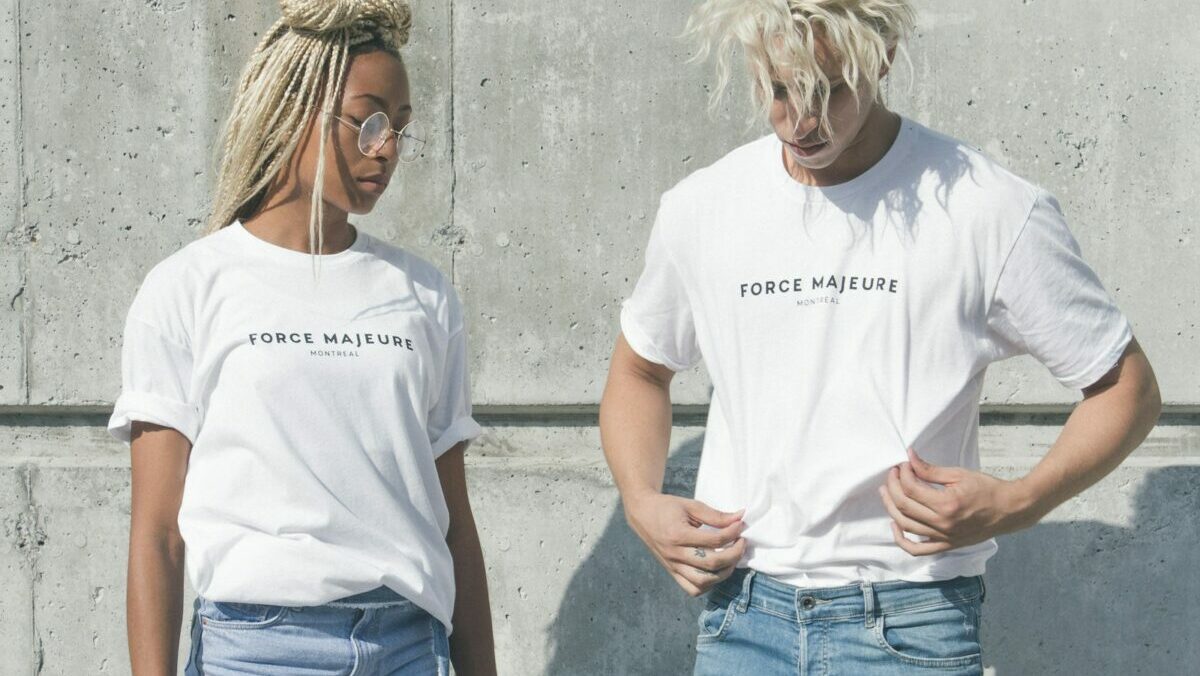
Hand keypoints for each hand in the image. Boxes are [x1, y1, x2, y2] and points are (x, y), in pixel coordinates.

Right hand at [623, 491, 746, 595]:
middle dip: (734, 554)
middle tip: (741, 542)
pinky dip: (708, 584)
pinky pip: (692, 589)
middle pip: (711, 564)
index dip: (732, 533)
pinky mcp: (672, 572)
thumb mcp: (691, 505)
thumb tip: (740, 518)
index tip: (740, 525)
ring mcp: (672, 566)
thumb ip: (716, 515)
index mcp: (678, 535)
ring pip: (703, 582)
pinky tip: (716, 571)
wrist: (642, 514)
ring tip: (731, 558)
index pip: (714, 541)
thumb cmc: (667, 507)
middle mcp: (674, 554)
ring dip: (724, 573)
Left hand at [878, 447, 1033, 555]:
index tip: (904, 464)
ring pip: (906, 526)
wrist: (1010, 510)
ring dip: (891, 507)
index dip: (903, 474)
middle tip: (893, 473)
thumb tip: (909, 457)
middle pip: (904, 506)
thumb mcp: (959, 474)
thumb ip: (931, 470)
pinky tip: (895, 525)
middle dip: (893, 487)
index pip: (912, 489)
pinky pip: (918, 550)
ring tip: (886, 491)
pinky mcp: (946, 545)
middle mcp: (943, 524)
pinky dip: (902, 540)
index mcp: (947, 505)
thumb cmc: (987, 489)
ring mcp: (944, 538)